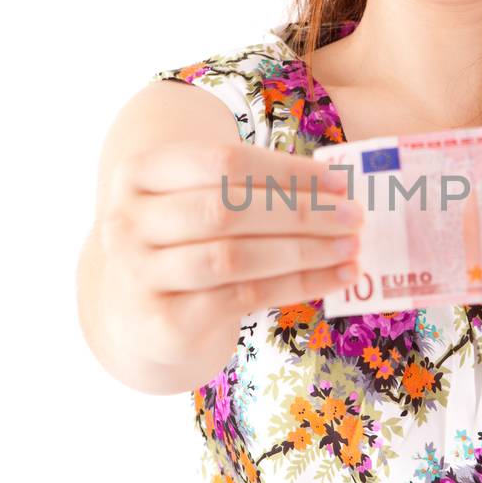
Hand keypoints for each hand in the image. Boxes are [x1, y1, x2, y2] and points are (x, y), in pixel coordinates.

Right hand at [96, 143, 366, 365]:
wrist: (144, 320)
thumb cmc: (188, 247)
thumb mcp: (201, 206)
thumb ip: (251, 190)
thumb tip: (335, 186)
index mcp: (137, 174)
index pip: (221, 161)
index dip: (285, 170)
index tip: (339, 181)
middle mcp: (126, 222)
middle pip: (226, 208)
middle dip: (300, 211)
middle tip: (354, 215)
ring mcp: (139, 274)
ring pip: (234, 256)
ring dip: (304, 250)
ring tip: (351, 247)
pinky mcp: (164, 321)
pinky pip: (243, 297)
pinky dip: (299, 285)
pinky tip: (337, 278)